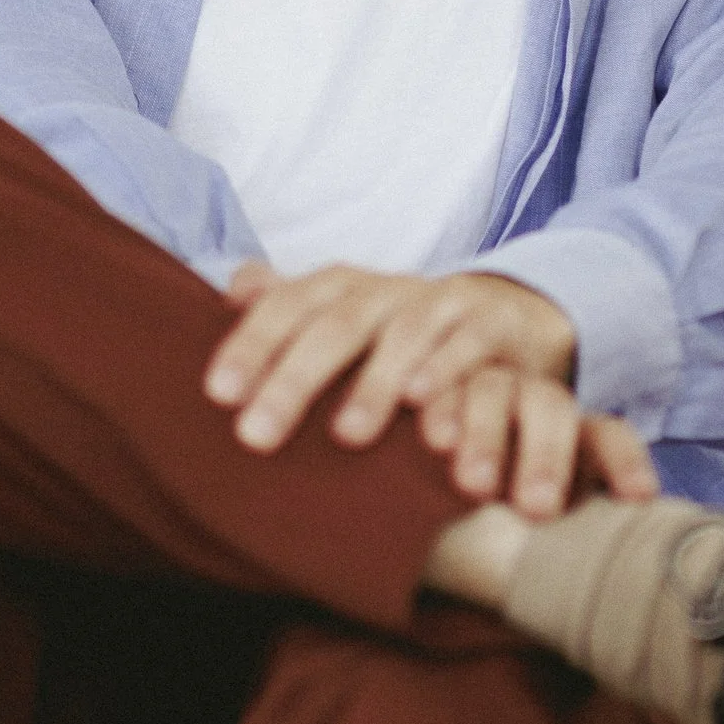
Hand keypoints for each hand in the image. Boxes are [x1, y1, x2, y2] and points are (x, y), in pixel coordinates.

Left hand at [204, 263, 657, 518]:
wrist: (505, 315)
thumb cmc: (403, 331)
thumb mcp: (346, 316)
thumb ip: (291, 308)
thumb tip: (233, 288)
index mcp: (342, 288)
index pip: (287, 307)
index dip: (251, 344)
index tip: (219, 395)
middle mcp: (387, 290)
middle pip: (335, 327)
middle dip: (294, 381)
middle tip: (256, 436)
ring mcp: (441, 301)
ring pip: (402, 335)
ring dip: (375, 386)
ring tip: (346, 435)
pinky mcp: (493, 322)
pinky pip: (470, 346)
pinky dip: (448, 373)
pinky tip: (427, 414)